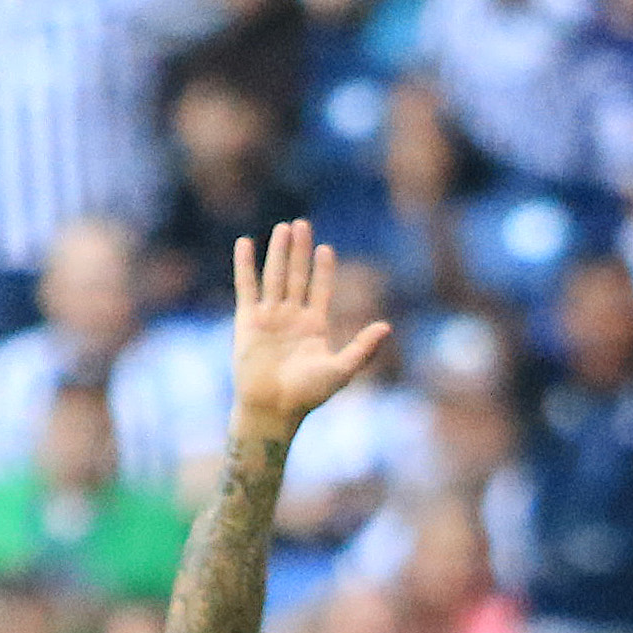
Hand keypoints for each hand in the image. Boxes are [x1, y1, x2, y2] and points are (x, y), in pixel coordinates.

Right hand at [225, 221, 387, 438]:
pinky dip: (246, 265)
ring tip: (283, 227)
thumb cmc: (308, 394)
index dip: (323, 269)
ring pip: (275, 276)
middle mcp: (292, 317)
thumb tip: (386, 326)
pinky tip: (246, 243)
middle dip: (300, 251)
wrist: (273, 408)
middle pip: (297, 276)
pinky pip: (247, 287)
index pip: (320, 289)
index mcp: (314, 327)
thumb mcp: (342, 369)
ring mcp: (270, 317)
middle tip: (302, 224)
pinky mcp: (248, 320)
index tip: (326, 248)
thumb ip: (363, 348)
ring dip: (279, 252)